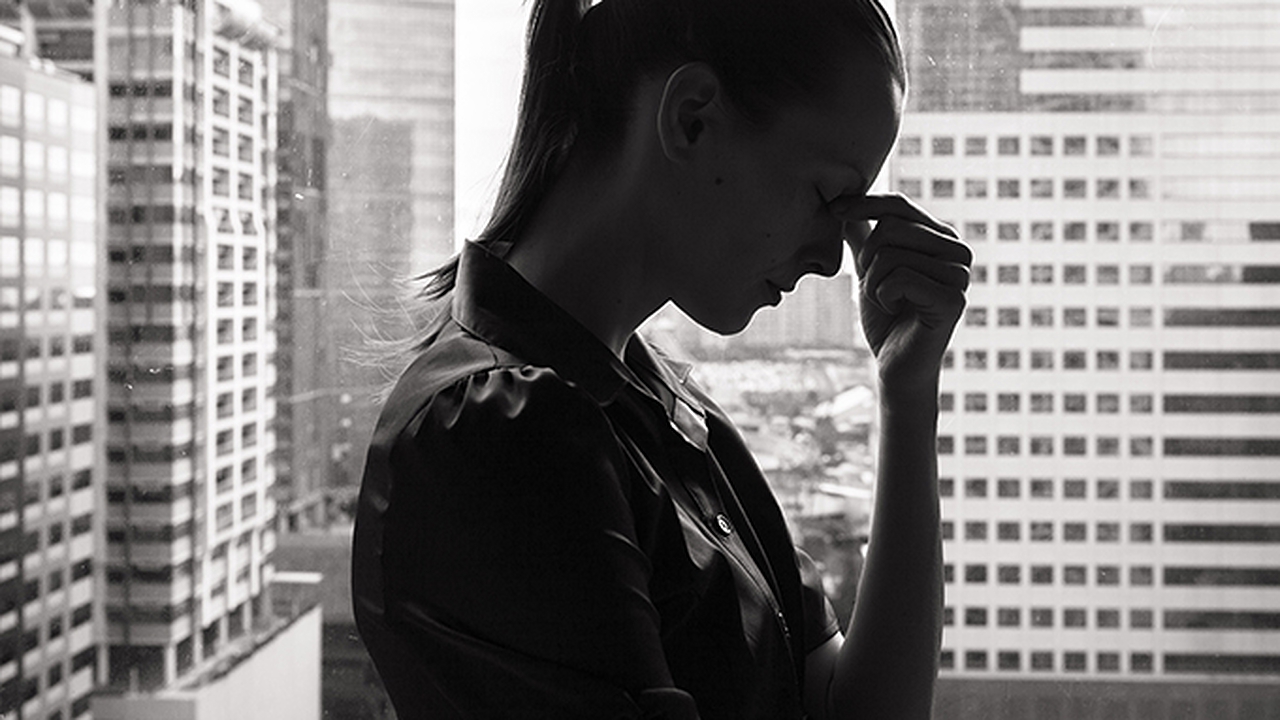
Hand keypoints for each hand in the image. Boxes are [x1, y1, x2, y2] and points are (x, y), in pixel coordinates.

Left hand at [830, 193, 970, 392]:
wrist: (895, 364)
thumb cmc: (886, 318)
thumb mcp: (871, 269)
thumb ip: (864, 236)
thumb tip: (844, 204)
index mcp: (942, 238)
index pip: (899, 206)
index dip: (863, 204)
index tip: (833, 209)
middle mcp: (958, 251)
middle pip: (890, 228)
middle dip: (868, 261)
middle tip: (878, 288)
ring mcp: (960, 275)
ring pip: (890, 254)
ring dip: (874, 284)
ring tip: (890, 302)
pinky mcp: (953, 299)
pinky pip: (898, 279)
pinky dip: (883, 297)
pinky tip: (897, 311)